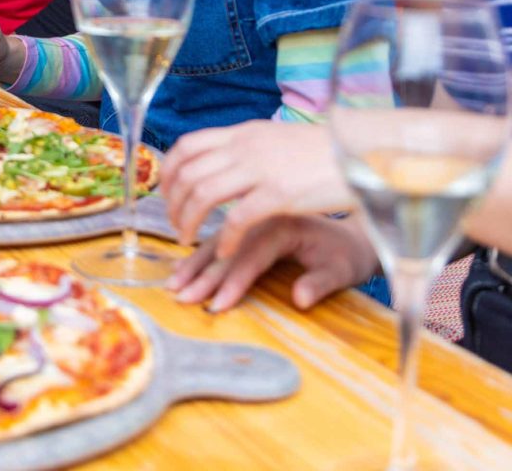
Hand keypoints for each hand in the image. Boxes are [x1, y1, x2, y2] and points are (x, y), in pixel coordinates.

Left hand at [163, 120, 353, 257]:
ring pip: (203, 195)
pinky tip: (225, 253)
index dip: (169, 171)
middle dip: (173, 203)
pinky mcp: (278, 194)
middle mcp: (245, 147)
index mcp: (242, 133)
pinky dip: (225, 238)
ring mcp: (260, 169)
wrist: (363, 152)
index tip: (166, 193)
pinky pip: (237, 218)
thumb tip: (221, 158)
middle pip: (188, 173)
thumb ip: (247, 148)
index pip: (187, 145)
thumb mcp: (276, 139)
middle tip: (175, 224)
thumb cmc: (323, 152)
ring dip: (189, 221)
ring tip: (188, 239)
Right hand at [166, 215, 379, 312]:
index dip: (234, 282)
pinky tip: (180, 265)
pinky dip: (197, 253)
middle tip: (182, 297)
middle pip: (226, 248)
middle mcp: (262, 218)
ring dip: (193, 263)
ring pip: (215, 239)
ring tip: (173, 284)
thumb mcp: (343, 270)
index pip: (251, 257)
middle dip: (204, 275)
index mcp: (284, 226)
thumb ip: (321, 284)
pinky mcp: (246, 223)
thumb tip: (300, 300)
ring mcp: (251, 218)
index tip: (216, 305)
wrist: (350, 230)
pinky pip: (216, 236)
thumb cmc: (346, 254)